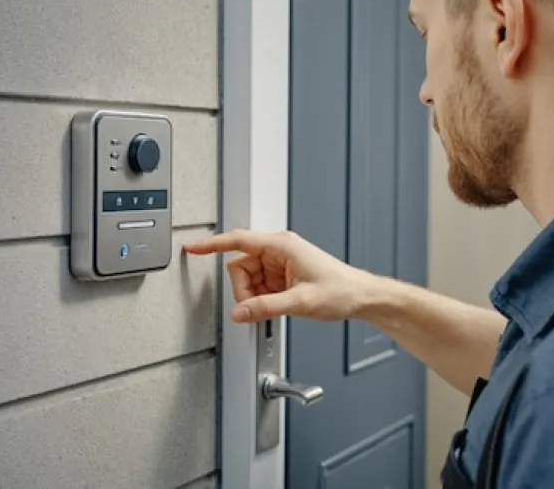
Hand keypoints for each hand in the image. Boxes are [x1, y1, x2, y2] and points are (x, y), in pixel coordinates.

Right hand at [182, 229, 376, 322]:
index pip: (238, 241)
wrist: (360, 297)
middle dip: (244, 289)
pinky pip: (260, 285)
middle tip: (259, 306)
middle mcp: (279, 250)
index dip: (212, 244)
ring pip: (248, 278)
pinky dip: (262, 298)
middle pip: (240, 266)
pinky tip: (278, 305)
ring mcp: (280, 262)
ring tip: (277, 305)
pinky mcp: (283, 274)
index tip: (192, 247)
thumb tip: (239, 312)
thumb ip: (265, 307)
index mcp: (281, 245)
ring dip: (254, 295)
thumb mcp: (300, 302)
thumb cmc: (340, 290)